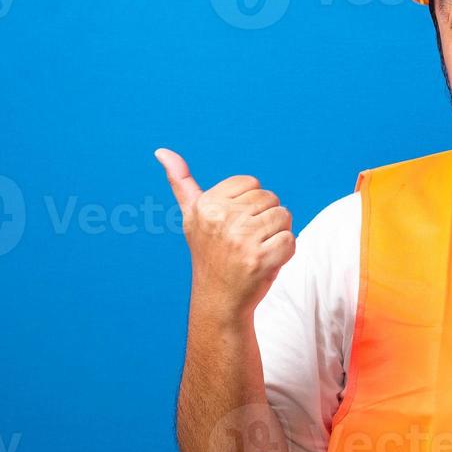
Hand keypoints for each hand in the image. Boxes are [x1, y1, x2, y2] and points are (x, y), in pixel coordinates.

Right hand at [154, 148, 295, 320]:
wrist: (218, 300)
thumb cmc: (209, 254)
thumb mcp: (192, 216)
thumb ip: (181, 182)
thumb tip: (161, 151)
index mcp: (206, 205)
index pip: (252, 184)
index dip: (250, 204)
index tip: (234, 225)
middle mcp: (220, 219)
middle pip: (270, 198)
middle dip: (265, 219)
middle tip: (246, 242)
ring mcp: (240, 240)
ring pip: (284, 217)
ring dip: (277, 234)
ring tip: (257, 250)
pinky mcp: (259, 259)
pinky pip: (290, 240)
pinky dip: (285, 253)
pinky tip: (266, 263)